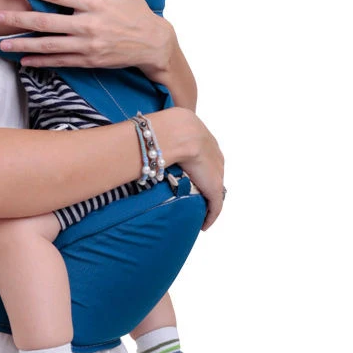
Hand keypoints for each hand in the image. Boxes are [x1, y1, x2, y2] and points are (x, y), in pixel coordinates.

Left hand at [0, 0, 176, 77]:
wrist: (152, 43)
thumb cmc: (136, 10)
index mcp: (94, 3)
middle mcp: (88, 26)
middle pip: (46, 23)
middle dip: (18, 20)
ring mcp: (87, 46)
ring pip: (49, 46)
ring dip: (23, 45)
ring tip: (1, 43)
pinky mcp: (89, 61)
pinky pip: (60, 62)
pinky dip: (41, 62)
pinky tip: (24, 61)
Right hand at [149, 107, 224, 229]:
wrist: (176, 133)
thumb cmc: (162, 126)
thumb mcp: (162, 126)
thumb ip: (156, 133)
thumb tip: (137, 134)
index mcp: (202, 135)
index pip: (204, 153)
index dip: (197, 164)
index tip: (189, 174)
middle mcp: (214, 153)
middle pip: (213, 171)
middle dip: (205, 182)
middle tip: (194, 194)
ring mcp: (216, 171)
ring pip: (214, 189)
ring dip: (207, 200)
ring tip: (197, 210)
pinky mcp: (215, 187)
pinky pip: (215, 206)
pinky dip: (210, 217)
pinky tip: (204, 226)